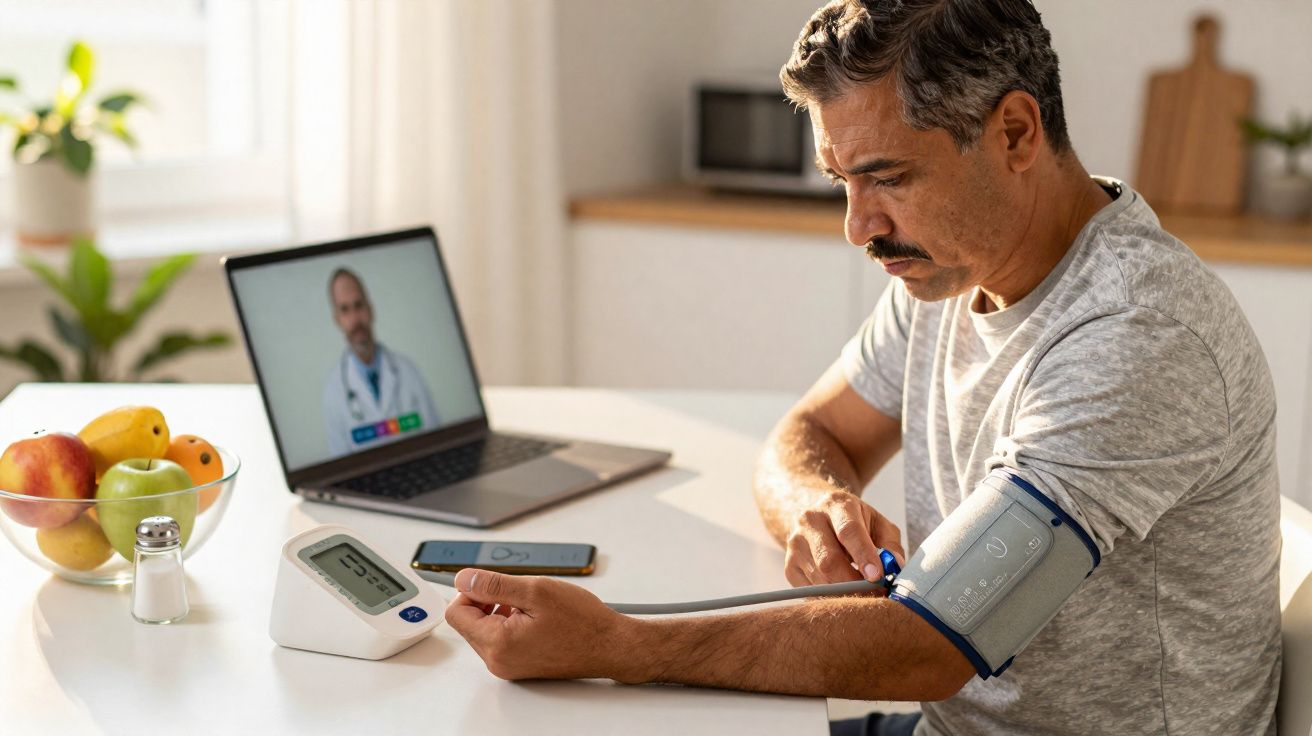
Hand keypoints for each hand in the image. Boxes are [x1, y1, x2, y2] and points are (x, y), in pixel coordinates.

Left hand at [444, 569, 637, 680]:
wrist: (610, 645)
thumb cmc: (582, 622)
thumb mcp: (536, 591)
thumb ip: (493, 585)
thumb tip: (463, 579)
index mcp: (498, 644)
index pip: (456, 612)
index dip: (471, 590)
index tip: (494, 584)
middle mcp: (498, 661)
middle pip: (468, 622)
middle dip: (486, 601)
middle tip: (519, 595)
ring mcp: (507, 666)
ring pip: (483, 629)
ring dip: (498, 611)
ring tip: (530, 607)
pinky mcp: (517, 665)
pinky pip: (498, 639)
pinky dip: (509, 623)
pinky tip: (534, 617)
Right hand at [784, 491, 904, 585]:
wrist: (817, 515)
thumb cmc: (854, 522)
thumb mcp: (877, 523)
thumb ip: (890, 545)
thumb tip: (895, 569)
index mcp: (836, 504)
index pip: (848, 531)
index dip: (863, 556)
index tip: (877, 577)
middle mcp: (811, 521)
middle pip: (829, 561)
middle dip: (854, 584)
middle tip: (875, 596)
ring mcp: (795, 543)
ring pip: (819, 580)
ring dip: (844, 594)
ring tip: (863, 596)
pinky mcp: (789, 566)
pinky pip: (808, 591)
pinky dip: (829, 599)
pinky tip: (842, 594)